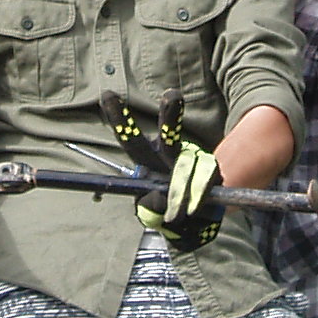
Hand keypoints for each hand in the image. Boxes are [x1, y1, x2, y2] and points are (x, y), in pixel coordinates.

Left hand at [100, 88, 221, 251]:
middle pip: (170, 133)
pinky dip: (197, 197)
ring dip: (182, 189)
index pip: (130, 138)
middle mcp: (170, 154)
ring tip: (177, 214)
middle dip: (171, 113)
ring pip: (190, 164)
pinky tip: (193, 209)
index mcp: (148, 159)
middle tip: (172, 95)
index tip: (106, 94)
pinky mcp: (211, 170)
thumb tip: (161, 198)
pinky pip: (205, 180)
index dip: (119, 118)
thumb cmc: (165, 211)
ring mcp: (193, 159)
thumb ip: (151, 204)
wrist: (194, 223)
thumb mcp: (149, 211)